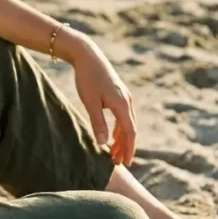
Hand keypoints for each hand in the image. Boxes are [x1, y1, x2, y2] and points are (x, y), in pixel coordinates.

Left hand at [71, 42, 136, 166]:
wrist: (87, 55)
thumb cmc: (87, 78)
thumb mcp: (90, 102)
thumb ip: (98, 123)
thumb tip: (103, 144)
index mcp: (122, 105)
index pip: (130, 133)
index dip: (128, 149)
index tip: (125, 163)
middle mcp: (127, 101)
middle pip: (130, 130)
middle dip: (125, 147)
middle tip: (118, 163)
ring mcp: (124, 97)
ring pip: (126, 123)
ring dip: (121, 139)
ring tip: (114, 153)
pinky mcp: (118, 93)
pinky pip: (122, 116)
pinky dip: (119, 128)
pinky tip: (112, 136)